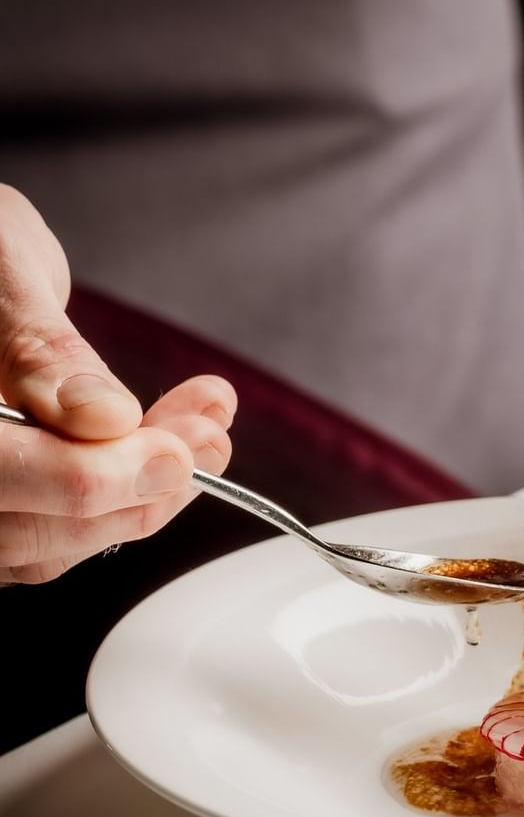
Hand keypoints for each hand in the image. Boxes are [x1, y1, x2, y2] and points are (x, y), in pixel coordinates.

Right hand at [0, 185, 235, 582]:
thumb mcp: (4, 272)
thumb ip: (43, 351)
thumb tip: (102, 417)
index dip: (91, 477)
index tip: (173, 452)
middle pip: (28, 529)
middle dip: (135, 491)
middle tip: (208, 439)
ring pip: (50, 544)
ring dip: (145, 498)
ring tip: (208, 431)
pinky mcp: (7, 504)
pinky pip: (61, 533)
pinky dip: (128, 498)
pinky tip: (178, 449)